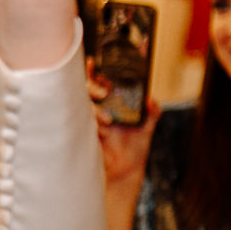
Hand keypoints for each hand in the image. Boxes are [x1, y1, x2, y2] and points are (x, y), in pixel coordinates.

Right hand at [86, 63, 159, 189]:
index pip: (106, 79)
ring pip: (83, 100)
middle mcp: (100, 106)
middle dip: (95, 84)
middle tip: (106, 92)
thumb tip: (152, 101)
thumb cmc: (133, 149)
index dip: (105, 66)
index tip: (104, 57)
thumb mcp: (146, 129)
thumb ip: (151, 113)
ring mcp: (90, 117)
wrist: (123, 172)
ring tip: (108, 120)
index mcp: (114, 102)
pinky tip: (98, 127)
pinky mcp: (82, 130)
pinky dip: (89, 119)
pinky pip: (78, 118)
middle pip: (90, 84)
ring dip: (95, 106)